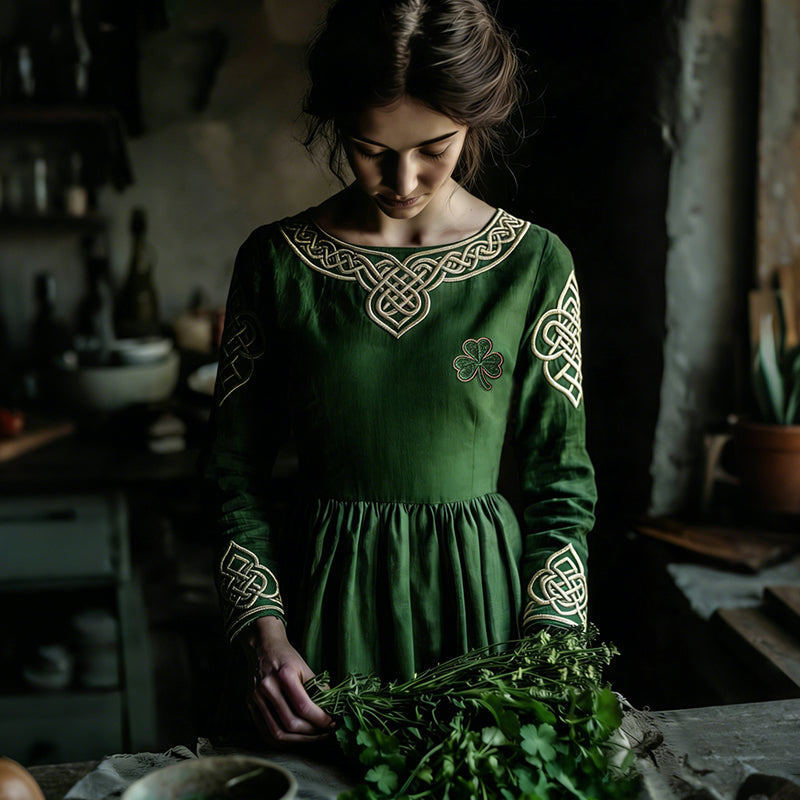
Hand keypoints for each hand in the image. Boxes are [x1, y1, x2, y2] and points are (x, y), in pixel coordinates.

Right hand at [242, 616, 333, 744]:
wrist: (263, 648)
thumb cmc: (287, 657)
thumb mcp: (305, 667)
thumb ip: (318, 688)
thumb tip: (332, 709)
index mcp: (284, 675)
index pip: (303, 706)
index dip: (320, 719)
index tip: (332, 722)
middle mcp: (267, 687)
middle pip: (290, 723)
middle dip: (312, 732)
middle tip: (326, 732)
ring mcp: (256, 699)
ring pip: (277, 733)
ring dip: (299, 740)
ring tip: (314, 737)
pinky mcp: (250, 707)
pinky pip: (266, 733)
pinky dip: (282, 741)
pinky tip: (296, 738)